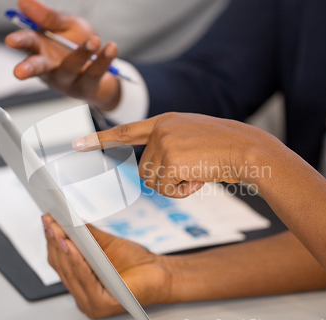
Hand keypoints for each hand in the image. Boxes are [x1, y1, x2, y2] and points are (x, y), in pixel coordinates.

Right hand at [5, 0, 120, 109]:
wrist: (103, 67)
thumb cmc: (79, 45)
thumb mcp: (67, 25)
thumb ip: (48, 17)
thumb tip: (24, 1)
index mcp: (41, 49)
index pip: (27, 44)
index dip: (19, 42)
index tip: (11, 41)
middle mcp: (50, 68)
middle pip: (37, 67)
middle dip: (28, 68)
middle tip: (19, 72)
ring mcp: (67, 81)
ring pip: (70, 69)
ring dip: (80, 54)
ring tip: (94, 40)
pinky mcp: (86, 88)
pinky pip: (94, 73)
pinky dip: (104, 59)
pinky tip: (111, 47)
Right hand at [42, 214, 172, 318]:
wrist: (161, 274)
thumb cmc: (137, 262)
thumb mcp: (107, 243)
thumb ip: (87, 234)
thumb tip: (68, 219)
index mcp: (81, 281)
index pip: (60, 260)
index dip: (51, 239)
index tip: (47, 219)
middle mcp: (82, 294)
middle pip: (62, 266)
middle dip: (54, 241)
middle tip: (50, 221)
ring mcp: (89, 302)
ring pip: (70, 273)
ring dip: (63, 250)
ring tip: (58, 231)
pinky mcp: (100, 305)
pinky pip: (85, 280)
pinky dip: (77, 262)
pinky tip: (73, 248)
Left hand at [72, 113, 277, 197]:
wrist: (249, 149)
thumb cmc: (226, 148)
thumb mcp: (194, 136)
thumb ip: (170, 144)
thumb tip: (153, 172)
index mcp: (166, 121)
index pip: (126, 130)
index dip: (100, 139)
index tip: (75, 144)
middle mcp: (161, 129)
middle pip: (144, 169)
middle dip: (165, 179)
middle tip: (191, 172)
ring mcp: (164, 143)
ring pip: (153, 181)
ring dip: (175, 186)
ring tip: (198, 173)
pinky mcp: (170, 160)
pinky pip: (166, 189)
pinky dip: (183, 191)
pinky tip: (200, 178)